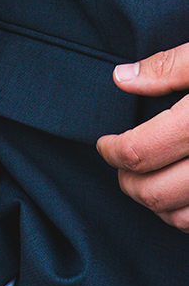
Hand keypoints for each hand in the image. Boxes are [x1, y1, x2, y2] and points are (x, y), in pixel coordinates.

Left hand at [97, 44, 188, 229]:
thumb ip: (169, 67)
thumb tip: (121, 78)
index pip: (140, 152)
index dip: (112, 151)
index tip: (105, 145)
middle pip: (156, 193)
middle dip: (128, 182)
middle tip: (120, 166)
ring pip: (182, 218)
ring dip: (157, 204)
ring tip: (147, 179)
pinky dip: (185, 214)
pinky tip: (179, 190)